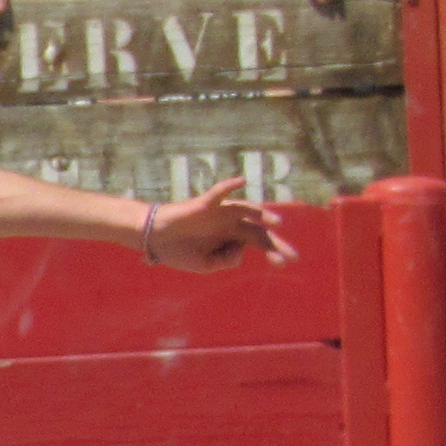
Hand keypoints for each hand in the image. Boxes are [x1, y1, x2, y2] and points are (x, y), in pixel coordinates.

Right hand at [143, 177, 297, 272]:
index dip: (274, 252)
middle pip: (259, 230)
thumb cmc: (179, 251)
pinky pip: (218, 193)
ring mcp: (219, 213)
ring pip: (246, 210)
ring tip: (277, 223)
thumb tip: (242, 248)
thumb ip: (226, 260)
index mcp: (233, 237)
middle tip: (292, 255)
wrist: (153, 240)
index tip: (286, 263)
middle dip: (275, 243)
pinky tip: (241, 180)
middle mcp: (231, 223)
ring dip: (262, 214)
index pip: (259, 242)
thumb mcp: (206, 265)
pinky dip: (229, 185)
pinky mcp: (205, 204)